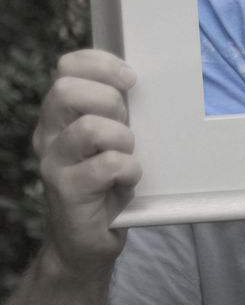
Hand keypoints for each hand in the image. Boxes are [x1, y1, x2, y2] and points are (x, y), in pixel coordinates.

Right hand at [33, 49, 141, 276]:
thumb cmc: (106, 178)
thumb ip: (113, 105)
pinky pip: (107, 165)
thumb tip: (137, 75)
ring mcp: (53, 164)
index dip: (101, 64)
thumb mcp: (110, 133)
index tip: (130, 79)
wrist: (86, 240)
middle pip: (65, 90)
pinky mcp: (67, 192)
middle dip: (108, 100)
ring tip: (127, 155)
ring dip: (122, 138)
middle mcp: (48, 135)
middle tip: (125, 122)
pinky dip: (129, 170)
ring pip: (89, 128)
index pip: (67, 67)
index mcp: (60, 114)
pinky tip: (126, 181)